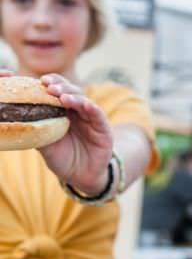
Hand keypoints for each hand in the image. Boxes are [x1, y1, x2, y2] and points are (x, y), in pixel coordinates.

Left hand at [38, 74, 112, 195]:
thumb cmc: (63, 158)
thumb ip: (39, 129)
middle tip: (49, 86)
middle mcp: (78, 112)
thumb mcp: (47, 144)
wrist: (81, 176)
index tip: (41, 81)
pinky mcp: (103, 128)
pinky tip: (86, 105)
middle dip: (61, 87)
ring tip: (63, 97)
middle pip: (72, 92)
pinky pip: (98, 115)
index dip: (51, 84)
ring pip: (85, 101)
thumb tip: (21, 118)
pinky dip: (92, 108)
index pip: (59, 92)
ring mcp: (92, 118)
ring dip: (74, 97)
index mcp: (64, 112)